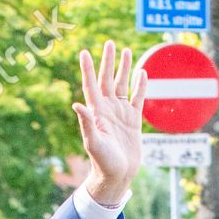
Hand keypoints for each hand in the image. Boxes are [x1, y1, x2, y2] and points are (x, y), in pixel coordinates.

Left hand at [73, 42, 146, 206]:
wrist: (116, 176)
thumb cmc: (102, 162)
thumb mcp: (93, 142)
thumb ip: (87, 123)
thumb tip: (77, 105)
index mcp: (96, 113)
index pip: (91, 86)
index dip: (88, 69)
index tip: (84, 52)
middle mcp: (107, 110)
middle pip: (107, 80)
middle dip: (108, 62)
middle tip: (109, 43)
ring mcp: (120, 114)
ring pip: (122, 85)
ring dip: (123, 68)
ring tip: (125, 51)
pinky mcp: (133, 121)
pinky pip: (137, 98)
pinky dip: (140, 85)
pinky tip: (141, 73)